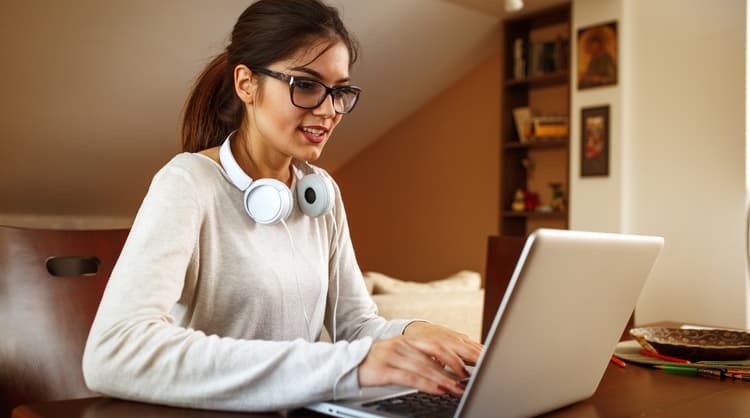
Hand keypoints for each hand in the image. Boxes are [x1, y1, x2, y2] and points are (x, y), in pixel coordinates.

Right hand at [357, 322, 482, 395]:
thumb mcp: (398, 356)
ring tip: (456, 388)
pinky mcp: (384, 369)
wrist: (345, 364)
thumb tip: (442, 368)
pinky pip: (410, 377)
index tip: (467, 366)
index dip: (453, 354)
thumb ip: (418, 358)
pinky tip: (438, 389)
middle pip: (434, 353)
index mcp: (406, 340)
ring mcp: (392, 356)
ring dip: (444, 379)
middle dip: (453, 366)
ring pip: (425, 366)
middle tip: (466, 378)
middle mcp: (401, 344)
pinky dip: (427, 384)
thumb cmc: (374, 364)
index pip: (436, 343)